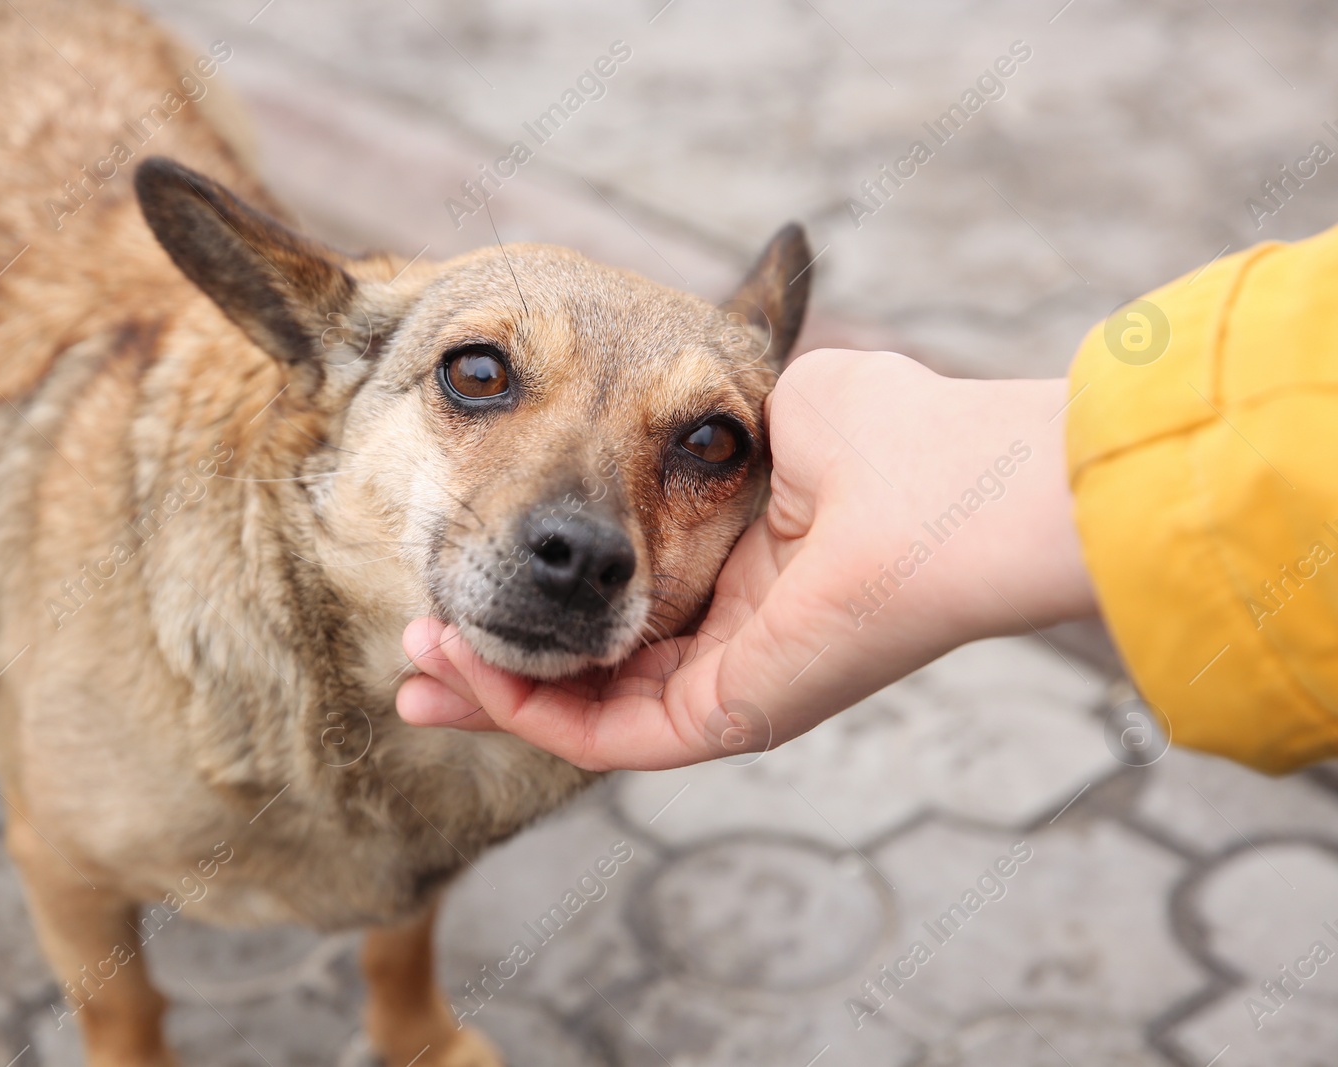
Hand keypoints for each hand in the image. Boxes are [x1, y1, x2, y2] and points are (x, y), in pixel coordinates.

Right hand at [395, 349, 1098, 770]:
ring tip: (413, 657)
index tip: (467, 562)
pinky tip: (461, 667)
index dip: (538, 589)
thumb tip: (679, 357)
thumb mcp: (760, 401)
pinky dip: (524, 709)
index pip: (612, 600)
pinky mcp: (724, 720)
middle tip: (416, 639)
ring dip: (490, 689)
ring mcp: (726, 688)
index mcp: (740, 569)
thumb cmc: (890, 431)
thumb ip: (695, 407)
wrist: (954, 487)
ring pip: (579, 714)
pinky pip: (603, 737)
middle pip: (582, 670)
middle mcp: (729, 638)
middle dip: (491, 660)